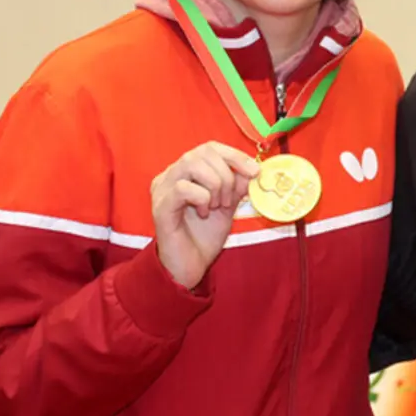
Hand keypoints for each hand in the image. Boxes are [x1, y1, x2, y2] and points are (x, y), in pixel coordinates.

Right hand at [151, 142, 259, 289]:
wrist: (190, 267)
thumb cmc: (204, 236)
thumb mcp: (227, 205)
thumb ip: (237, 186)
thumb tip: (251, 169)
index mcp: (186, 172)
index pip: (210, 148)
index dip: (235, 156)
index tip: (255, 171)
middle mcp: (170, 175)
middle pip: (202, 152)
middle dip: (226, 174)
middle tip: (229, 200)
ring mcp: (162, 189)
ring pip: (191, 164)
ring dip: (214, 185)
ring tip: (216, 206)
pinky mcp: (160, 206)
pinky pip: (182, 188)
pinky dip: (202, 198)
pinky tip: (203, 213)